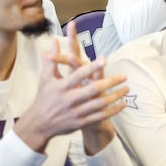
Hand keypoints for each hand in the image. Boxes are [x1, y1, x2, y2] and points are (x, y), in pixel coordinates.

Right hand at [14, 22, 128, 152]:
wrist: (38, 124)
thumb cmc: (43, 97)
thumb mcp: (45, 78)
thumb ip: (52, 59)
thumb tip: (54, 40)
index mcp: (61, 87)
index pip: (78, 74)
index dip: (92, 67)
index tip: (105, 59)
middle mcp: (68, 99)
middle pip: (93, 89)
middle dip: (110, 82)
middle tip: (124, 76)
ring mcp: (75, 112)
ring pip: (99, 104)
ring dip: (115, 96)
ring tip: (127, 88)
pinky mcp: (80, 123)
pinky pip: (100, 116)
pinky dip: (113, 110)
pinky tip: (123, 104)